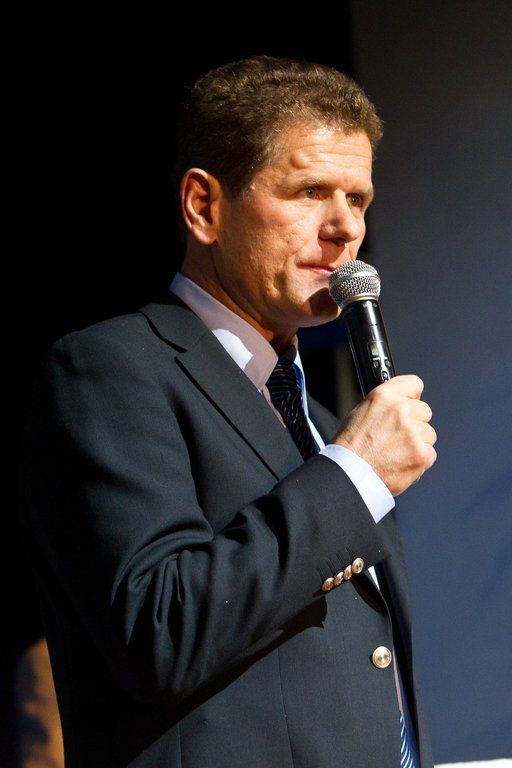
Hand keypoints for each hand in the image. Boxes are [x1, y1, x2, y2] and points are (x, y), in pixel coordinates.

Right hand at [334, 375, 436, 495]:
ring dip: (418, 442)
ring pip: (429, 433)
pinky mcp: (422, 453)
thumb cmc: (350, 447)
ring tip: (397, 452)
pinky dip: (419, 459)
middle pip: (424, 411)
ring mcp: (413, 432)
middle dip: (415, 422)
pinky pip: (430, 453)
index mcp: (384, 396)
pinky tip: (402, 462)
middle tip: (398, 436)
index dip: (412, 396)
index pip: (414, 384)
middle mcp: (401, 410)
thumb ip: (385, 404)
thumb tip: (400, 403)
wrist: (349, 474)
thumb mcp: (361, 412)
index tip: (410, 403)